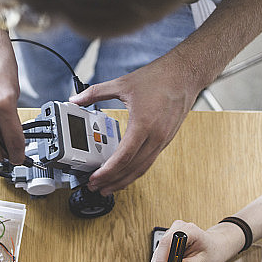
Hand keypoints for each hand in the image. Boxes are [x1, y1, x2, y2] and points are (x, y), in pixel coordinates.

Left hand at [70, 50, 200, 194]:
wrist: (185, 74)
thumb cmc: (159, 78)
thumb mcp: (122, 83)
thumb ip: (95, 92)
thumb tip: (76, 99)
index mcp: (143, 124)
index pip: (123, 157)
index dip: (107, 172)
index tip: (95, 178)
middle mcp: (155, 136)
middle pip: (132, 168)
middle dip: (112, 181)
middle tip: (96, 188)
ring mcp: (162, 140)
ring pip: (142, 168)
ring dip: (125, 181)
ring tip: (109, 187)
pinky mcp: (165, 140)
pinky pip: (149, 161)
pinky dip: (135, 171)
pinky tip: (125, 173)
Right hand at [151, 220, 242, 261]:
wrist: (215, 247)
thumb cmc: (212, 250)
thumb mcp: (205, 260)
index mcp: (186, 230)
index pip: (166, 243)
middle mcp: (175, 231)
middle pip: (159, 253)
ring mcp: (169, 238)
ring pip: (157, 259)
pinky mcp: (167, 247)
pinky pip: (160, 261)